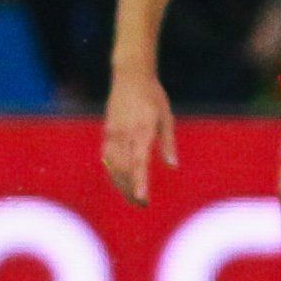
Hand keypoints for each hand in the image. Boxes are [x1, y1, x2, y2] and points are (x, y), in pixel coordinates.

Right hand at [102, 68, 177, 204]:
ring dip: (121, 184)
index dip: (139, 182)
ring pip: (113, 166)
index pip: (139, 162)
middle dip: (130, 190)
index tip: (142, 198)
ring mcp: (113, 133)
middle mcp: (125, 133)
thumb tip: (172, 166)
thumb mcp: (166, 117)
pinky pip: (108, 158)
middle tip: (141, 204)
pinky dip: (113, 172)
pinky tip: (120, 180)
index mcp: (142, 130)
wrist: (130, 76)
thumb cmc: (153, 96)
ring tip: (132, 196)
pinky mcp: (107, 132)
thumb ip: (168, 143)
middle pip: (123, 169)